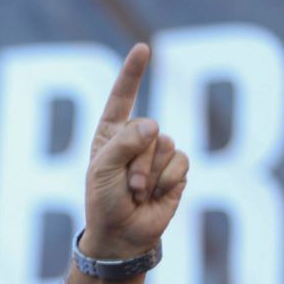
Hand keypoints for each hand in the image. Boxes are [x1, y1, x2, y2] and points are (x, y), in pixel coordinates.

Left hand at [82, 43, 188, 259]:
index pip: (122, 97)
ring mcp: (158, 153)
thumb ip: (124, 143)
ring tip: (137, 193)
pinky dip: (167, 181)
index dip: (133, 73)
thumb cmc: (104, 202)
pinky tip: (155, 195)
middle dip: (136, 161)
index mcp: (111, 133)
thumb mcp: (103, 170)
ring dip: (150, 174)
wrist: (122, 235)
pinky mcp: (176, 169)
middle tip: (126, 186)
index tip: (143, 49)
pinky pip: (180, 161)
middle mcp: (136, 138)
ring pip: (166, 144)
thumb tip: (154, 125)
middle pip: (148, 128)